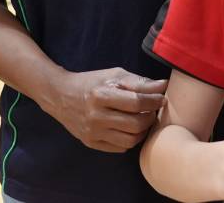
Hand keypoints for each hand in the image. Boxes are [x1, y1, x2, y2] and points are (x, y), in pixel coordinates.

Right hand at [43, 67, 167, 152]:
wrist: (60, 96)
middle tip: (153, 111)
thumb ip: (139, 82)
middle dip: (150, 117)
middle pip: (136, 124)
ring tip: (143, 121)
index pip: (136, 102)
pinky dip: (130, 139)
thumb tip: (163, 86)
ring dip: (143, 131)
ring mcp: (93, 132)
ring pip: (130, 140)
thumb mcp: (114, 75)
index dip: (154, 101)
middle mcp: (96, 116)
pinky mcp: (91, 142)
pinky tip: (130, 129)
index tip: (161, 99)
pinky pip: (120, 148)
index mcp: (101, 95)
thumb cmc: (91, 83)